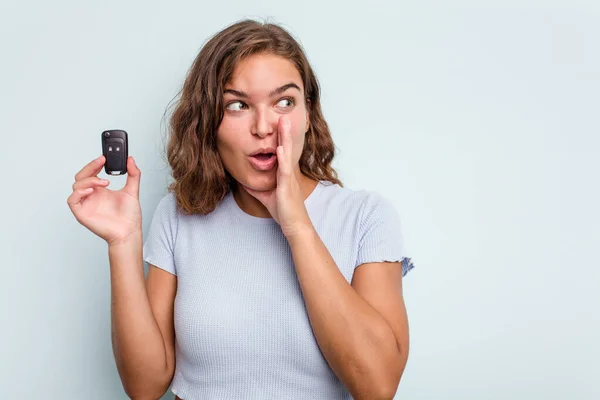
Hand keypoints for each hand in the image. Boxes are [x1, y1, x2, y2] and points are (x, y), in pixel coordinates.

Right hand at [67, 155, 141, 245]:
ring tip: (103, 182)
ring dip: (89, 179)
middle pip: (81, 176)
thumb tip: (131, 160)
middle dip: (90, 167)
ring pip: (76, 185)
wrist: (129, 231)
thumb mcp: (132, 190)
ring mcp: (86, 204)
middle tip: (101, 163)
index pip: (91, 172)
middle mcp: (91, 196)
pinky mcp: (81, 213)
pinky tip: (91, 190)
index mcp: (100, 190)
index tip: (103, 158)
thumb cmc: (129, 216)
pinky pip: (72, 200)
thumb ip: (133, 174)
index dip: (95, 164)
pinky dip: (79, 192)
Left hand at [243, 116, 311, 237]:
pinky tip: (279, 148)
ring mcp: (289, 179)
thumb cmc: (285, 212)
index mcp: (285, 174)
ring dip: (284, 138)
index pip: (282, 152)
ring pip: (287, 154)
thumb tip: (244, 182)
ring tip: (283, 123)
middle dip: (284, 132)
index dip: (280, 138)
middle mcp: (289, 173)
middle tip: (283, 115)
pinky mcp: (287, 187)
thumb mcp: (266, 197)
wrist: (295, 226)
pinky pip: (284, 170)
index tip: (278, 124)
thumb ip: (256, 188)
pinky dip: (282, 158)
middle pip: (286, 148)